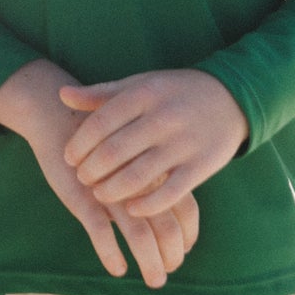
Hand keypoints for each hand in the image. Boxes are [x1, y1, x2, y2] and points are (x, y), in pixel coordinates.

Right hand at [0, 62, 201, 288]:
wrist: (60, 117)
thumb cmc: (101, 142)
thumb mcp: (133, 156)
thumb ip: (154, 182)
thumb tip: (170, 217)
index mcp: (156, 171)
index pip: (187, 209)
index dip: (189, 235)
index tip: (184, 250)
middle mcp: (139, 183)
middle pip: (169, 228)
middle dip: (173, 255)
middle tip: (169, 271)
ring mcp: (112, 192)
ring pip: (140, 235)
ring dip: (150, 262)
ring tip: (154, 280)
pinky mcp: (83, 197)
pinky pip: (101, 232)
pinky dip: (111, 253)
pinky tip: (117, 269)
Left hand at [59, 69, 248, 214]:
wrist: (232, 98)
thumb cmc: (174, 93)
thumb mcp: (141, 85)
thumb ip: (102, 94)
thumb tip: (62, 94)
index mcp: (145, 94)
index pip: (100, 123)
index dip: (79, 144)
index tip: (69, 158)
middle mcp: (163, 118)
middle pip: (114, 152)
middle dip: (91, 170)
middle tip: (82, 178)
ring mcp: (184, 144)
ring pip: (138, 176)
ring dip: (112, 190)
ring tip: (100, 194)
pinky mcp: (201, 166)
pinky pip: (169, 193)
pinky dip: (146, 205)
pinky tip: (131, 209)